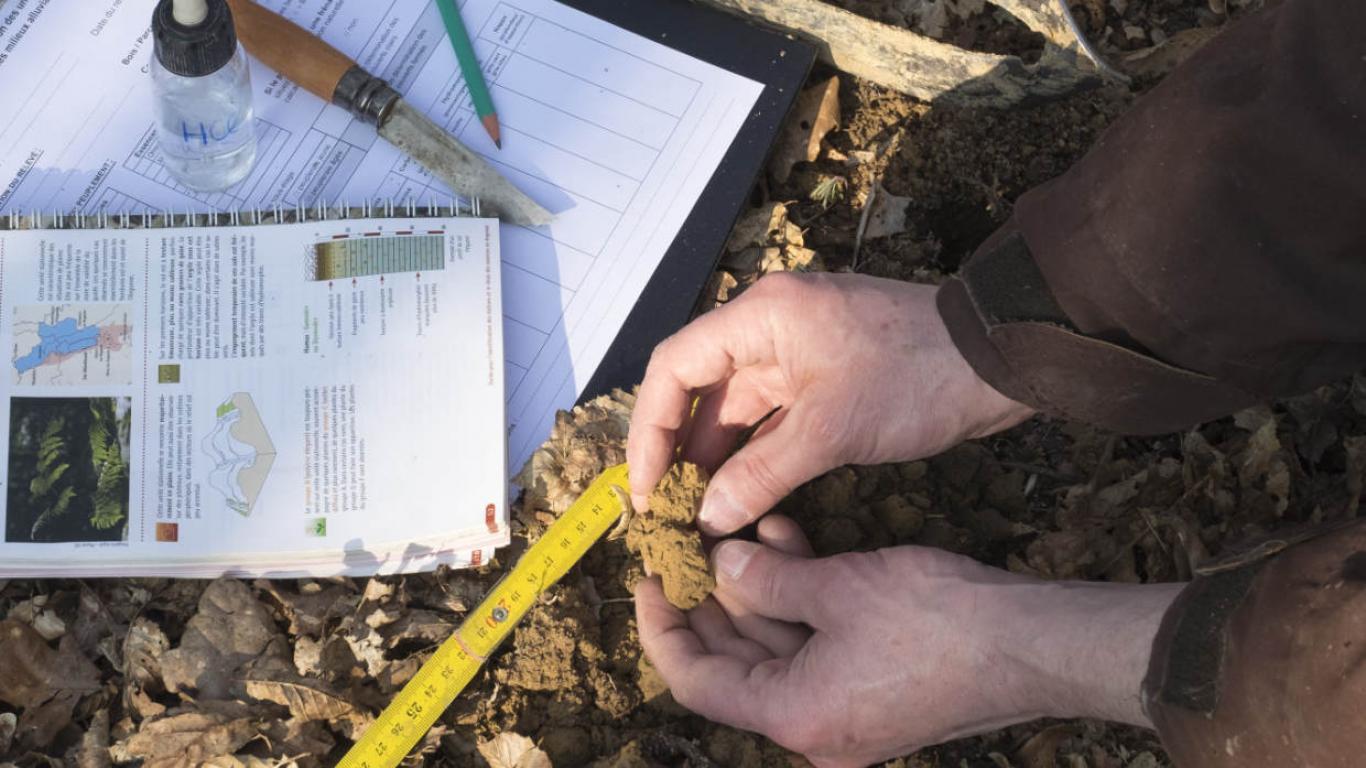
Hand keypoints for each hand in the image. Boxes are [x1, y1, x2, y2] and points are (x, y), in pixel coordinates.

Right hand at [627, 273, 1033, 534]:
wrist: (1001, 359)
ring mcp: (798, 353)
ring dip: (716, 459)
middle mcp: (769, 328)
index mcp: (760, 317)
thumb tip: (709, 519)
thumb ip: (761, 474)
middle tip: (667, 512)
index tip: (647, 487)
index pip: (675, 366)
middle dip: (679, 450)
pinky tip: (740, 497)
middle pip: (700, 388)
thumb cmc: (916, 377)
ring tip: (698, 515)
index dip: (650, 428)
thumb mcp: (832, 431)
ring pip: (737, 409)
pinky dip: (754, 455)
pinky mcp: (825, 379)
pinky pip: (772, 419)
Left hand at [636, 517, 1181, 767]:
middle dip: (714, 601)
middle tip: (693, 545)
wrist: (1033, 645)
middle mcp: (812, 729)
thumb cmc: (936, 621)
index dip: (662, 626)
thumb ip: (766, 577)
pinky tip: (792, 540)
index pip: (695, 679)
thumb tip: (722, 564)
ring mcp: (845, 715)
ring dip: (762, 589)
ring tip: (750, 529)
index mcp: (792, 717)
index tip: (648, 577)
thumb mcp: (837, 588)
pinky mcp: (874, 693)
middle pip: (735, 665)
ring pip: (778, 649)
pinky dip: (802, 600)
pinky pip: (817, 647)